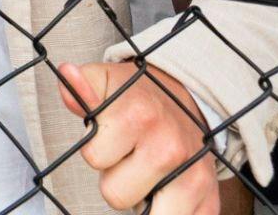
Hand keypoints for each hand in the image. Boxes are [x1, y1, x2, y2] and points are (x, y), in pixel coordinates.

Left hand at [58, 60, 220, 214]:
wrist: (184, 99)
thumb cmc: (136, 97)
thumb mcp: (104, 83)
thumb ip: (82, 88)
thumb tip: (68, 76)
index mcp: (140, 115)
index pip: (93, 157)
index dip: (97, 148)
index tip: (111, 136)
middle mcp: (170, 147)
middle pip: (115, 195)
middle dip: (117, 177)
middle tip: (130, 156)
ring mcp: (194, 177)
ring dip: (143, 199)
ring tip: (147, 172)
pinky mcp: (210, 201)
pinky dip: (167, 212)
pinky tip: (166, 189)